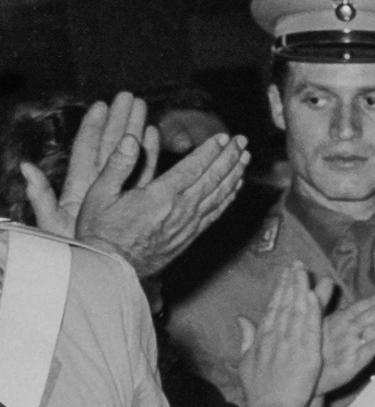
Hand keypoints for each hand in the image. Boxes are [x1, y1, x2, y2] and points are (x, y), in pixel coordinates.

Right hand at [36, 100, 249, 280]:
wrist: (110, 269)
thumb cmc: (101, 232)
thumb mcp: (99, 194)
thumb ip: (117, 165)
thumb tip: (130, 139)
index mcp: (160, 196)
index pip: (193, 167)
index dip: (210, 150)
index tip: (223, 137)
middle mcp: (180, 209)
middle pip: (212, 178)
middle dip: (229, 157)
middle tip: (242, 141)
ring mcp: (188, 224)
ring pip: (218, 195)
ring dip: (234, 174)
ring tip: (245, 158)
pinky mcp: (189, 236)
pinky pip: (215, 213)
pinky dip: (228, 198)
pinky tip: (235, 188)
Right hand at [236, 264, 324, 406]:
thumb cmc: (260, 390)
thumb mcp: (246, 362)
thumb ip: (246, 337)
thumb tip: (240, 318)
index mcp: (263, 338)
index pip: (273, 307)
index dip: (279, 289)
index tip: (285, 274)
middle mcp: (276, 336)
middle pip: (284, 303)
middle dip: (290, 282)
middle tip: (296, 263)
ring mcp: (291, 342)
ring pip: (296, 309)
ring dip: (300, 288)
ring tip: (304, 270)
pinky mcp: (307, 350)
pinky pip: (310, 325)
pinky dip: (311, 308)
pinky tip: (312, 293)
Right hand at [319, 286, 374, 393]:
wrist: (303, 376)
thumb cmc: (311, 346)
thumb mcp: (314, 320)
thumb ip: (323, 299)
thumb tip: (327, 278)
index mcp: (338, 319)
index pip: (364, 304)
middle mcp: (346, 330)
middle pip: (373, 314)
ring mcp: (351, 346)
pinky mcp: (353, 363)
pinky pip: (370, 349)